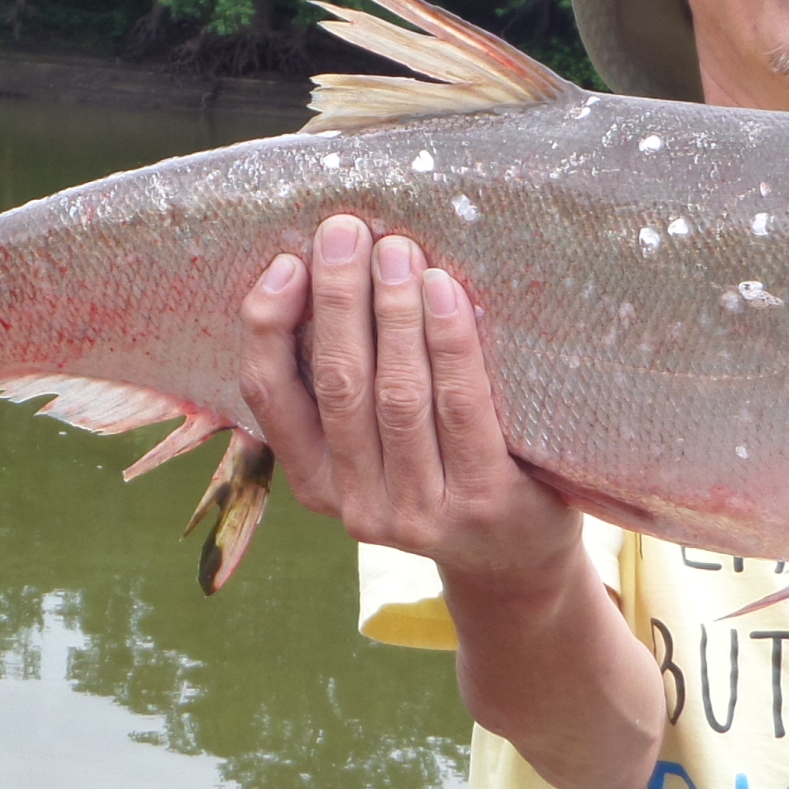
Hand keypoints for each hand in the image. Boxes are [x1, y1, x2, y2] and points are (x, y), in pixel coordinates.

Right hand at [237, 214, 582, 579]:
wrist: (518, 560)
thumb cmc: (439, 473)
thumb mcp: (374, 447)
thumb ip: (346, 385)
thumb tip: (322, 271)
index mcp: (314, 483)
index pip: (270, 397)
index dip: (270, 326)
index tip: (287, 263)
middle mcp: (356, 506)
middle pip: (338, 383)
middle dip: (338, 298)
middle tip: (345, 228)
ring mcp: (419, 513)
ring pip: (396, 395)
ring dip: (393, 312)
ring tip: (396, 248)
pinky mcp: (483, 503)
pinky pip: (461, 409)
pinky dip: (449, 343)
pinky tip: (445, 291)